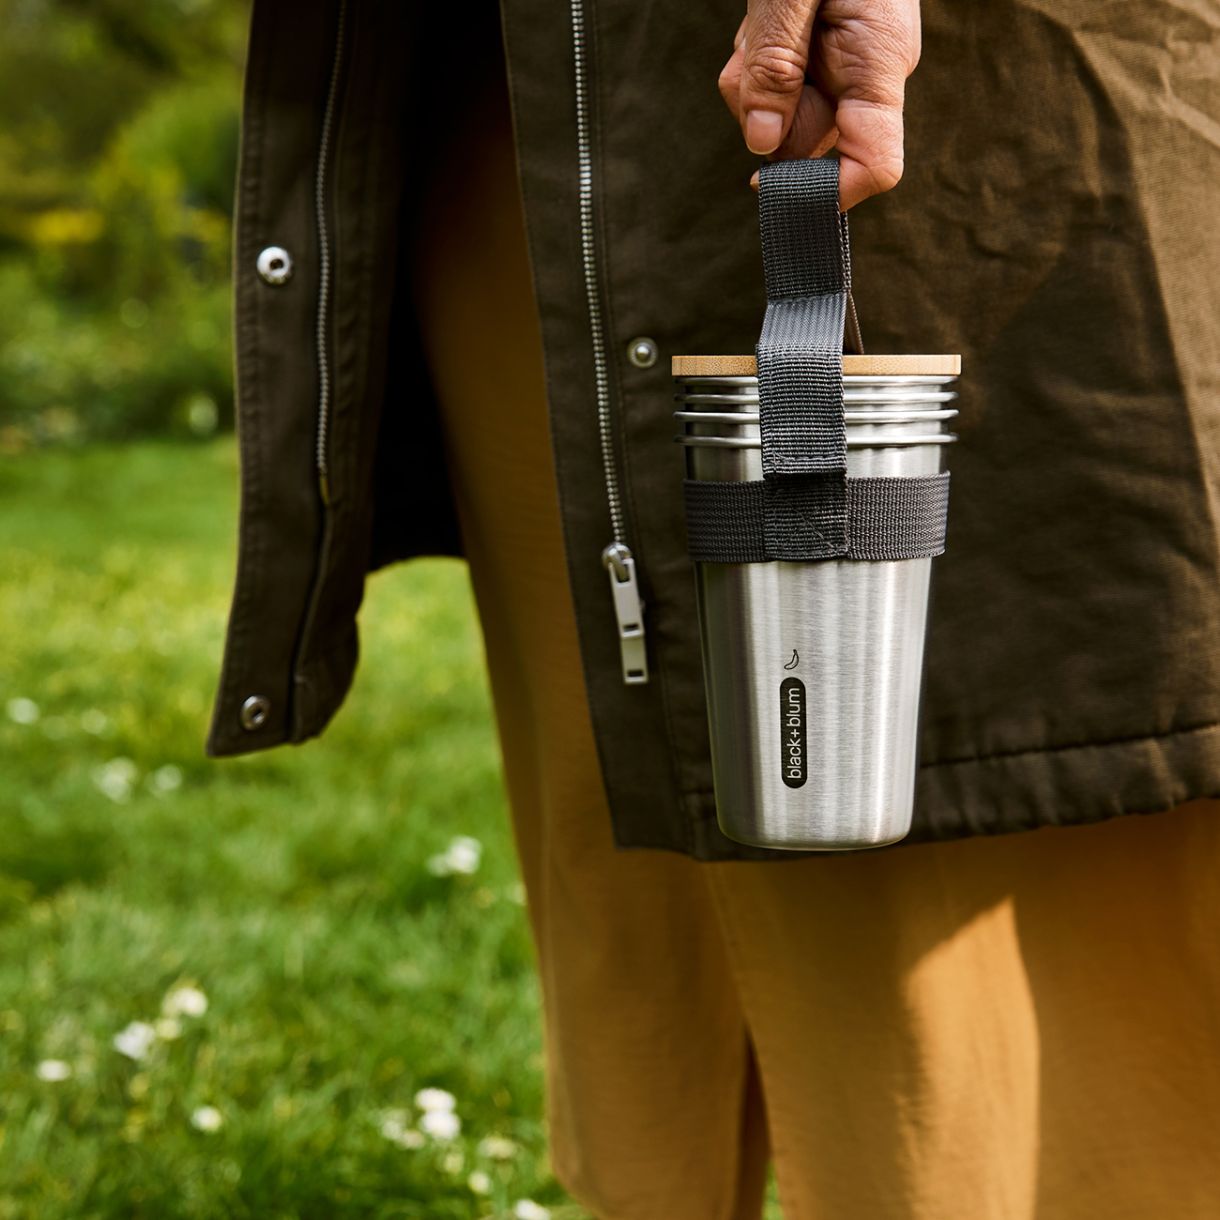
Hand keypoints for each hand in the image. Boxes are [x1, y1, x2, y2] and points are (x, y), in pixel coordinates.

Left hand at [718, 0, 920, 208]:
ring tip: (763, 21)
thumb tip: (762, 142)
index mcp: (878, 63)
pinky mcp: (834, 57)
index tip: (761, 183)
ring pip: (786, 115)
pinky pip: (784, 87)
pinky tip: (768, 21)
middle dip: (762, 108)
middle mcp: (872, 77)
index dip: (821, 191)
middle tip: (753, 43)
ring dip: (755, 78)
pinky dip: (760, 62)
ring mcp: (853, 68)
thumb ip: (776, 65)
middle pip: (805, 141)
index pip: (875, 167)